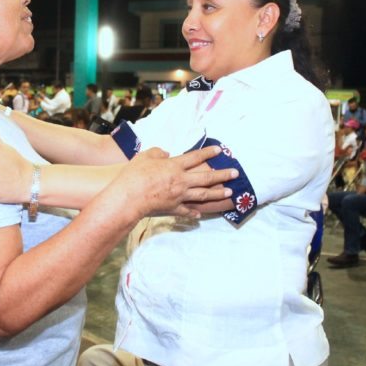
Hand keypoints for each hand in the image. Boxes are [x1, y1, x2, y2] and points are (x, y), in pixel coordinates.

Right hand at [108, 146, 237, 219]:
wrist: (129, 197)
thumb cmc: (134, 175)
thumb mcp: (144, 156)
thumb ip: (157, 152)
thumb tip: (165, 153)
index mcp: (174, 166)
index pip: (195, 157)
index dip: (208, 153)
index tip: (219, 150)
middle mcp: (181, 181)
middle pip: (206, 177)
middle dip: (222, 175)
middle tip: (235, 174)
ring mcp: (179, 196)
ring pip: (203, 195)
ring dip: (217, 193)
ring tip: (230, 193)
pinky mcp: (173, 208)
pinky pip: (187, 210)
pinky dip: (194, 212)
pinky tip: (200, 214)